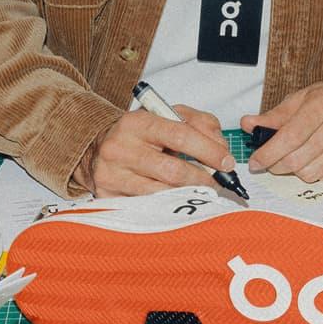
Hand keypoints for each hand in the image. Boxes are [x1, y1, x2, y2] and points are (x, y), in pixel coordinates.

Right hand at [80, 105, 236, 196]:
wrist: (96, 149)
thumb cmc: (139, 134)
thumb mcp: (167, 116)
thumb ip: (199, 123)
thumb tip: (221, 147)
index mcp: (137, 122)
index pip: (180, 136)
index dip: (209, 151)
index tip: (227, 163)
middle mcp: (120, 148)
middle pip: (172, 170)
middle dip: (202, 179)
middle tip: (216, 182)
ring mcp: (112, 174)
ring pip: (161, 193)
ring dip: (187, 195)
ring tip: (199, 191)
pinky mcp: (108, 196)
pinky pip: (147, 207)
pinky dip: (168, 205)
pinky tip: (177, 201)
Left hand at [244, 80, 322, 182]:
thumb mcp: (301, 99)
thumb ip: (274, 116)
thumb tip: (248, 124)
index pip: (290, 137)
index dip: (268, 153)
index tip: (256, 162)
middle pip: (298, 159)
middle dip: (277, 165)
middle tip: (271, 163)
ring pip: (311, 173)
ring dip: (296, 170)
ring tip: (297, 157)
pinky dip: (316, 172)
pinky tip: (317, 158)